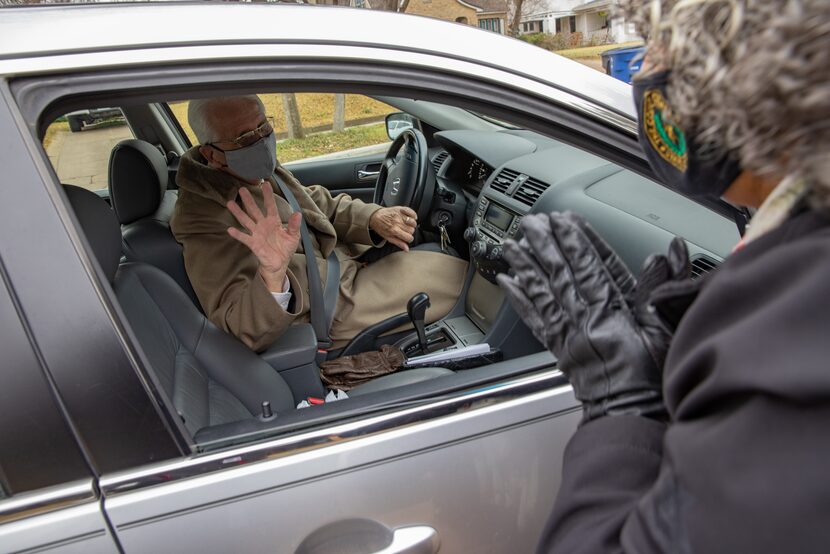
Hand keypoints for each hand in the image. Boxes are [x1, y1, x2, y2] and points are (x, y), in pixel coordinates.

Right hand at [226, 180, 301, 291]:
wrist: (279, 263)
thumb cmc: (285, 248)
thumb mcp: (293, 236)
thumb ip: (294, 225)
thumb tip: (298, 213)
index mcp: (274, 221)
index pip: (270, 206)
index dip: (268, 196)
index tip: (265, 184)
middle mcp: (263, 225)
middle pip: (254, 210)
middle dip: (248, 200)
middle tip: (242, 189)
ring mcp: (257, 233)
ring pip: (246, 221)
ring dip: (238, 213)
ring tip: (230, 203)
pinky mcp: (253, 244)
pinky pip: (244, 238)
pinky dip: (237, 234)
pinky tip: (230, 229)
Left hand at [369, 206, 416, 251]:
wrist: (375, 216)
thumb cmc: (381, 227)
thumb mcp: (388, 237)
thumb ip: (398, 243)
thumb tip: (407, 249)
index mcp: (394, 230)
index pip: (409, 237)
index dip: (409, 239)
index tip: (407, 238)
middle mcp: (397, 222)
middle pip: (411, 230)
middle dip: (409, 232)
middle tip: (404, 231)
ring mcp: (399, 215)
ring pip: (413, 222)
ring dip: (412, 224)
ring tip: (407, 225)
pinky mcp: (400, 209)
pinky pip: (411, 212)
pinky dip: (413, 215)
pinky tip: (411, 218)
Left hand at [496, 212, 688, 421]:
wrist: (629, 418)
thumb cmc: (651, 381)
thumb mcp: (665, 333)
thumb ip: (659, 291)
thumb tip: (663, 255)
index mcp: (610, 315)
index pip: (589, 268)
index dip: (575, 242)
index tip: (563, 220)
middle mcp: (582, 321)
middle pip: (559, 275)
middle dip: (545, 245)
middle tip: (531, 222)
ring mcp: (566, 336)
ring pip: (541, 293)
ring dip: (525, 266)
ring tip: (510, 245)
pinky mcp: (558, 350)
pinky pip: (534, 320)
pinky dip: (520, 299)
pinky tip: (508, 282)